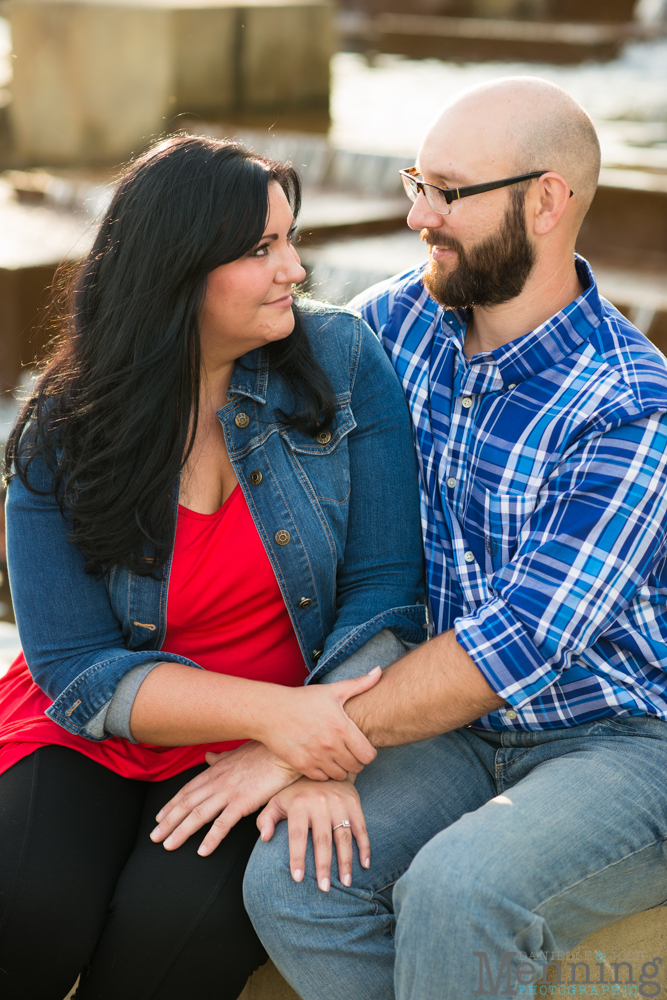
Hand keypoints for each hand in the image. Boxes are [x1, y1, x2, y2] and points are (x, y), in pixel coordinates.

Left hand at [150, 740, 299, 854]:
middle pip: (187, 804)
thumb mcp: (239, 752)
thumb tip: (209, 757)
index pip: (188, 790)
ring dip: (181, 831)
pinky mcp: (244, 801)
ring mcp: (229, 791)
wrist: (284, 749)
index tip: (159, 817)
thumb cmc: (265, 750)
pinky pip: (224, 823)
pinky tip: (202, 851)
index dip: (172, 804)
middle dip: (169, 821)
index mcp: (216, 770)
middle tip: (154, 837)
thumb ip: (222, 759)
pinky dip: (211, 838)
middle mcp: (217, 781)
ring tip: (168, 845)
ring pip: (199, 814)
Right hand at [255, 667, 381, 780]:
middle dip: (356, 761)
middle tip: (349, 753)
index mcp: (342, 728)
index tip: (361, 747)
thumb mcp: (333, 690)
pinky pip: (322, 778)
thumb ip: (360, 683)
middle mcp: (331, 745)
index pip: (368, 755)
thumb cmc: (303, 700)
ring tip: (336, 757)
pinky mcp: (302, 766)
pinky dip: (324, 772)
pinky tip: (322, 761)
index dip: (368, 752)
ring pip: (340, 775)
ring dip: (341, 768)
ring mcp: (316, 757)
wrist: (271, 711)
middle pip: (357, 767)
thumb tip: (379, 670)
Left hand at [257, 776, 369, 891]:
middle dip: (323, 866)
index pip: (297, 835)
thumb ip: (267, 819)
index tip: (297, 878)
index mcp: (299, 804)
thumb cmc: (297, 791)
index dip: (297, 857)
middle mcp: (319, 803)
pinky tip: (365, 865)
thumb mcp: (277, 799)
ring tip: (346, 883)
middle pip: (322, 839)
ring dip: (346, 861)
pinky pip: (361, 828)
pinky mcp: (354, 803)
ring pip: (344, 836)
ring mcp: (339, 803)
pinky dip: (365, 847)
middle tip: (324, 888)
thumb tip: (265, 839)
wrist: (324, 766)